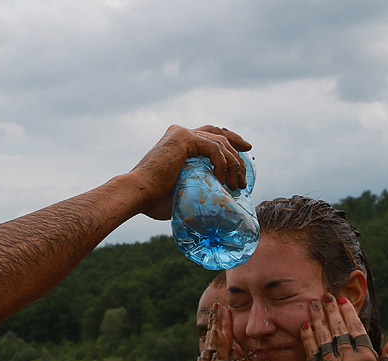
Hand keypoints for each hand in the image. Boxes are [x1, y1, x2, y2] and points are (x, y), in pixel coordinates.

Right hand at [130, 125, 250, 219]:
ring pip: (220, 143)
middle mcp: (181, 133)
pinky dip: (222, 164)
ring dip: (233, 164)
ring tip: (236, 185)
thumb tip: (216, 200)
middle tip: (248, 165)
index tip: (245, 151)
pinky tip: (222, 180)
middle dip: (237, 147)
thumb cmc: (155, 200)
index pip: (211, 135)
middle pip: (219, 134)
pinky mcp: (183, 138)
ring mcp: (182, 133)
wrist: (138, 195)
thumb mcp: (183, 190)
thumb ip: (197, 186)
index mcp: (179, 142)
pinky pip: (213, 148)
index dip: (231, 141)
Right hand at [191, 304, 245, 360]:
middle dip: (214, 324)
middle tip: (218, 305)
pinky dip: (222, 342)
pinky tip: (224, 328)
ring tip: (221, 309)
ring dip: (218, 327)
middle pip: (208, 345)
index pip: (209, 352)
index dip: (214, 334)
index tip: (219, 319)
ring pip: (213, 348)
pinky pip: (219, 358)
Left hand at [300, 293, 387, 360]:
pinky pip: (310, 353)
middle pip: (337, 329)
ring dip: (317, 319)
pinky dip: (307, 338)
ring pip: (322, 338)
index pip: (356, 329)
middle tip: (325, 296)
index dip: (348, 313)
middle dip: (331, 311)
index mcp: (367, 359)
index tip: (342, 300)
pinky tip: (305, 326)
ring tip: (313, 304)